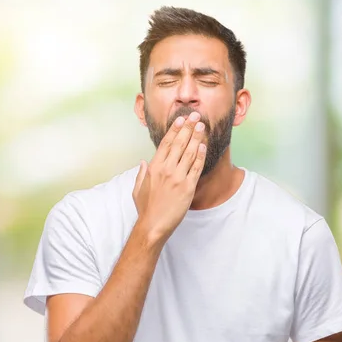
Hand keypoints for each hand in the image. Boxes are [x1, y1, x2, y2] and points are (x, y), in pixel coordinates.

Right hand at [132, 112, 206, 242]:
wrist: (153, 225)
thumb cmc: (145, 208)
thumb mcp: (137, 188)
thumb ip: (141, 173)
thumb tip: (143, 161)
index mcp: (153, 168)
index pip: (166, 143)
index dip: (174, 130)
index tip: (181, 119)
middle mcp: (166, 170)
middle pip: (179, 144)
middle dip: (188, 128)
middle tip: (196, 116)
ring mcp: (177, 178)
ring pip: (189, 153)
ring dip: (196, 138)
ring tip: (202, 126)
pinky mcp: (188, 187)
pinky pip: (196, 168)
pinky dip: (200, 156)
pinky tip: (204, 146)